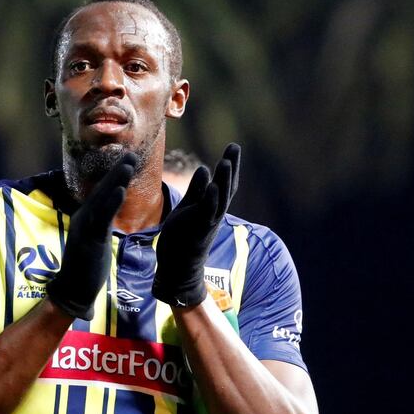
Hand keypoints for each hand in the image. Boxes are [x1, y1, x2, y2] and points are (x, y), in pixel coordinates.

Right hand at [47, 153, 136, 318]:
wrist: (72, 290)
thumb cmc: (85, 268)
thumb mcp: (94, 240)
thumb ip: (99, 225)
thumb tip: (107, 215)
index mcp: (86, 218)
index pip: (102, 193)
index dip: (115, 176)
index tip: (128, 161)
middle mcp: (83, 218)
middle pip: (102, 189)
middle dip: (118, 171)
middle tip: (133, 154)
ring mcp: (85, 228)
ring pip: (102, 199)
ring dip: (116, 180)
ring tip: (129, 163)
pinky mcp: (90, 239)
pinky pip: (102, 218)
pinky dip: (111, 203)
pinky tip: (121, 190)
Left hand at [152, 143, 240, 306]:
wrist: (179, 267)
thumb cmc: (183, 237)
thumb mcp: (189, 208)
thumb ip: (197, 190)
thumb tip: (204, 169)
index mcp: (212, 207)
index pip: (224, 183)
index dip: (230, 166)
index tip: (233, 147)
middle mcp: (214, 213)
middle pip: (227, 187)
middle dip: (231, 167)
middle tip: (234, 146)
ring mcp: (208, 221)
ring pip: (220, 198)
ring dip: (223, 180)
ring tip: (225, 160)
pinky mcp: (199, 228)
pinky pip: (208, 211)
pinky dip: (211, 198)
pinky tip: (213, 184)